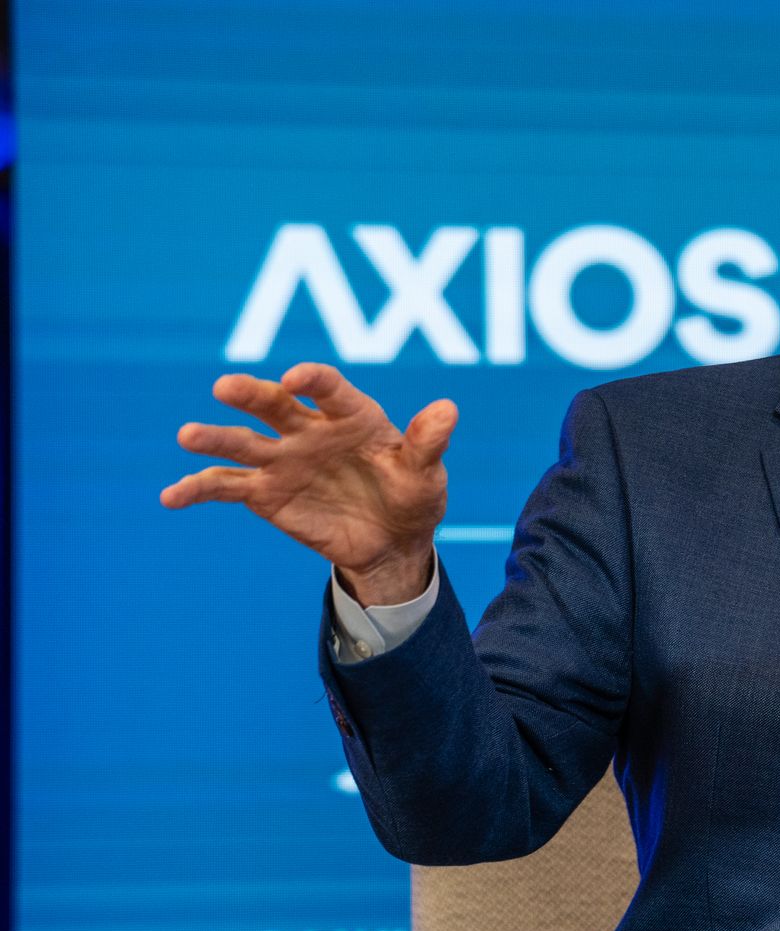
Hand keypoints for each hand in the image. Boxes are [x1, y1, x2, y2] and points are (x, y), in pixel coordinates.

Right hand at [160, 363, 455, 605]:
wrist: (392, 540)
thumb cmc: (413, 496)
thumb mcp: (427, 473)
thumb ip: (429, 442)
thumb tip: (448, 410)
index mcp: (350, 415)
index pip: (328, 389)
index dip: (313, 380)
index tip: (298, 378)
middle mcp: (309, 429)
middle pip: (274, 404)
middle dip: (250, 394)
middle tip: (225, 387)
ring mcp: (282, 459)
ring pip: (242, 442)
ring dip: (214, 437)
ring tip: (188, 435)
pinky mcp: (264, 492)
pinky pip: (224, 486)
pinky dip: (196, 489)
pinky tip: (170, 497)